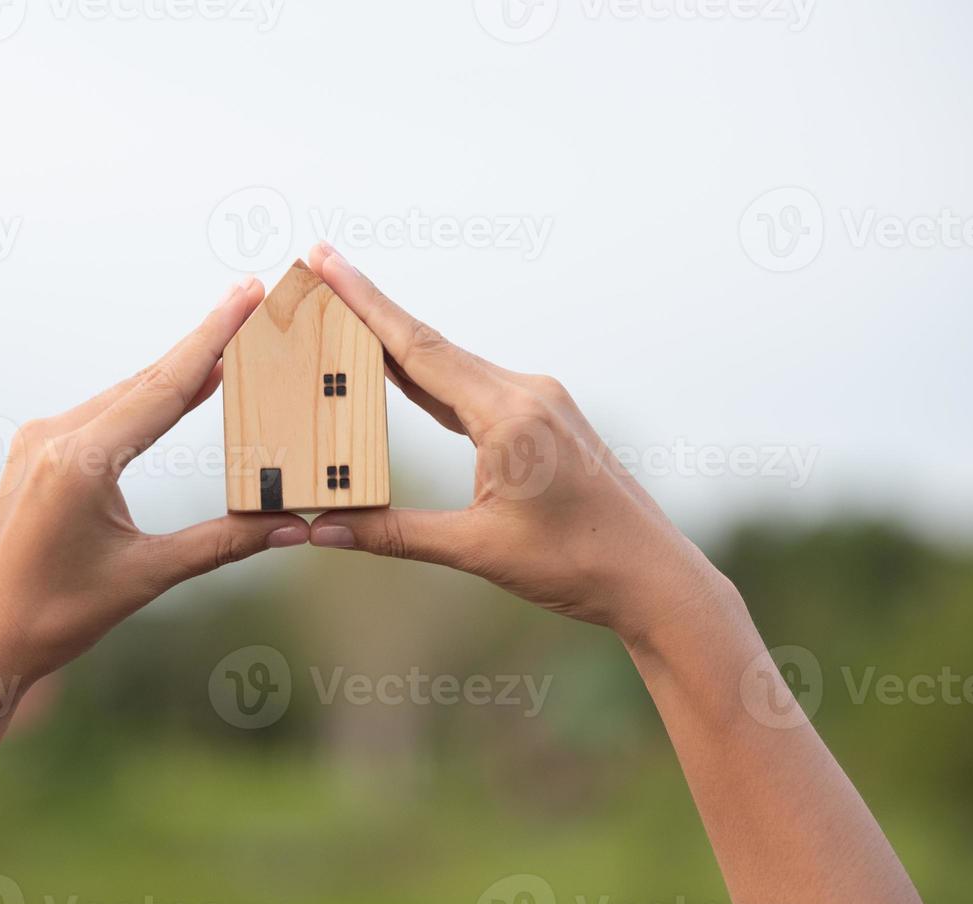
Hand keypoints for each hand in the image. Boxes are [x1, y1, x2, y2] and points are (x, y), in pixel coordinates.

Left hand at [0, 279, 308, 681]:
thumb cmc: (54, 617)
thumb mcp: (145, 577)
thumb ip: (221, 544)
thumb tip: (292, 527)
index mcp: (80, 460)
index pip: (164, 387)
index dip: (213, 337)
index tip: (246, 292)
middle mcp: (54, 436)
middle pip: (146, 378)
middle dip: (203, 342)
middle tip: (251, 299)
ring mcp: (38, 441)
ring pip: (124, 393)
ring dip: (176, 371)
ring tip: (229, 344)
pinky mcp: (35, 454)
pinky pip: (102, 412)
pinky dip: (144, 398)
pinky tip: (177, 389)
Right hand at [304, 244, 726, 641]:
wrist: (653, 576)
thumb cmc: (577, 564)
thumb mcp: (477, 550)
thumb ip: (397, 533)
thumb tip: (323, 530)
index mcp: (510, 415)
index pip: (418, 349)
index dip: (365, 303)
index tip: (326, 258)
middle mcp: (527, 393)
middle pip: (429, 345)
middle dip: (369, 311)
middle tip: (319, 270)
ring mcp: (540, 401)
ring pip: (452, 365)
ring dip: (398, 345)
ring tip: (345, 321)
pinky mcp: (545, 417)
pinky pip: (474, 387)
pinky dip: (431, 377)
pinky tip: (402, 372)